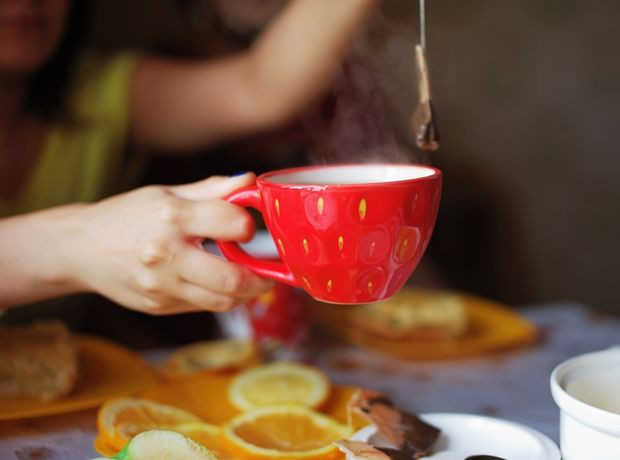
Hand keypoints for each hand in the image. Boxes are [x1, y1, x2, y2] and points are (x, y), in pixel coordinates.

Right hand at [64, 173, 272, 314]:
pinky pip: (202, 307)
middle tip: (268, 273)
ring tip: (251, 283)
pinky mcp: (158, 306)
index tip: (248, 228)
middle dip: (260, 278)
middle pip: (232, 278)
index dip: (247, 226)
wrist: (81, 248)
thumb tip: (250, 182)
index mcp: (172, 218)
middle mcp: (167, 255)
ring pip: (221, 301)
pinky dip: (220, 299)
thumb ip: (212, 190)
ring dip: (246, 295)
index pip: (231, 224)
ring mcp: (161, 286)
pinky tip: (220, 286)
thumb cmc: (127, 215)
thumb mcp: (167, 193)